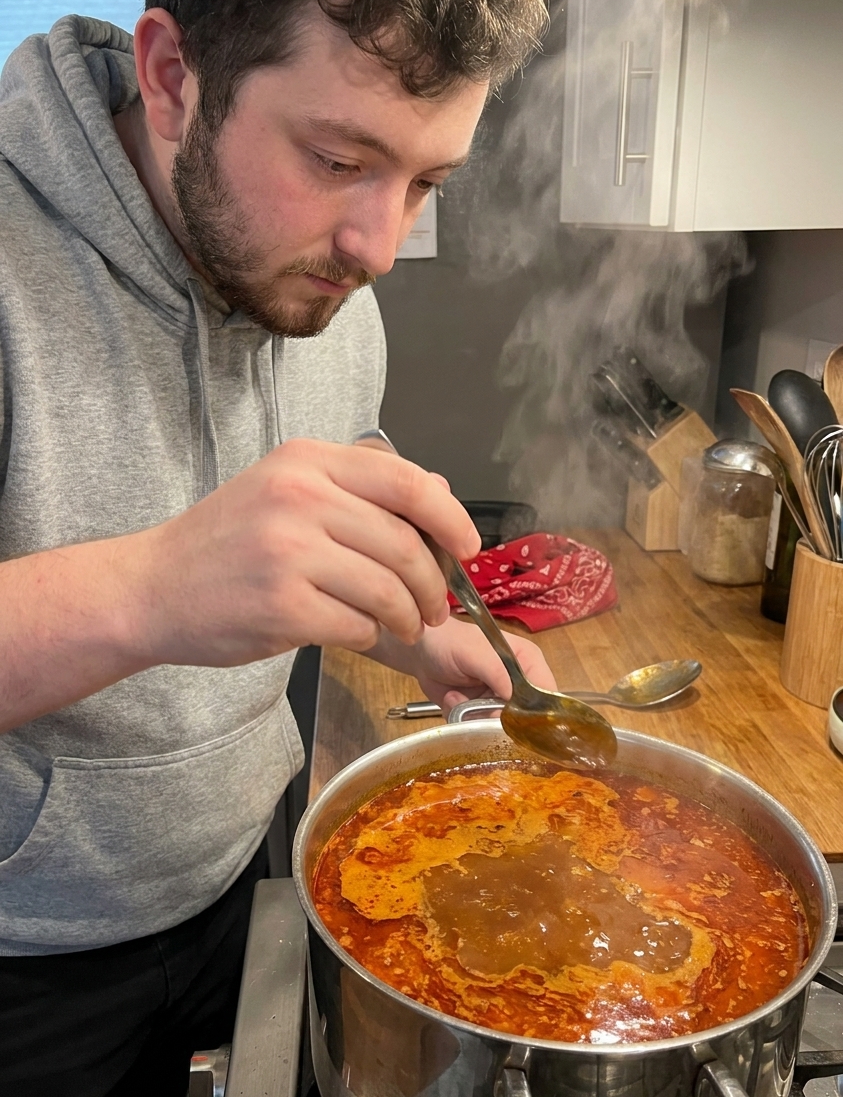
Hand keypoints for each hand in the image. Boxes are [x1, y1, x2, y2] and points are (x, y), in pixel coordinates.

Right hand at [133, 438, 480, 665]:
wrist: (153, 589)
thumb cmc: (226, 543)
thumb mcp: (285, 489)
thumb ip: (357, 487)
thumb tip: (438, 493)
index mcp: (306, 461)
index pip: (406, 482)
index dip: (450, 517)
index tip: (467, 546)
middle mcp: (298, 499)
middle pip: (404, 543)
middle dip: (433, 583)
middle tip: (436, 605)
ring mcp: (289, 554)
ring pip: (388, 589)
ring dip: (409, 616)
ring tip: (406, 625)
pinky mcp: (283, 608)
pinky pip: (358, 625)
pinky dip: (368, 635)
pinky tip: (355, 631)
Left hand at [369, 616, 556, 711]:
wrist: (420, 650)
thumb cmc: (451, 641)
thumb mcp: (477, 653)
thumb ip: (500, 674)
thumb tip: (519, 704)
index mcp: (529, 663)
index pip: (548, 696)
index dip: (537, 714)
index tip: (513, 720)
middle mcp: (519, 685)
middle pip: (525, 719)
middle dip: (497, 718)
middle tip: (476, 706)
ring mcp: (499, 701)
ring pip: (499, 728)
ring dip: (474, 716)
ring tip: (457, 695)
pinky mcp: (480, 713)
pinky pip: (478, 729)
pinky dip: (461, 718)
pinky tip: (452, 698)